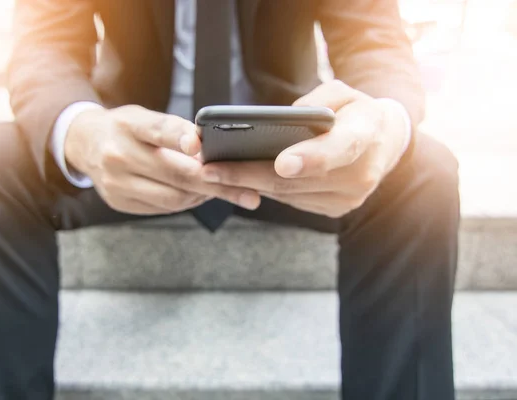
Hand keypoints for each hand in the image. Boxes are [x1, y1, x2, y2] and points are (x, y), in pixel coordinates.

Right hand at [65, 105, 260, 214]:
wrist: (85, 144)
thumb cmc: (127, 129)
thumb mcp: (145, 118)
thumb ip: (174, 131)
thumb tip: (211, 152)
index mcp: (128, 126)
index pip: (157, 130)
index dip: (179, 136)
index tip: (199, 144)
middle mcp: (118, 155)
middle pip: (175, 174)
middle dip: (216, 184)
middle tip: (247, 192)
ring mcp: (116, 183)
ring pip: (172, 198)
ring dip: (203, 196)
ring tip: (224, 191)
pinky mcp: (118, 203)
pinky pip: (163, 208)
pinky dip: (186, 203)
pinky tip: (198, 196)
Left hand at [199, 80, 409, 217]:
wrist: (383, 144)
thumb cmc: (355, 112)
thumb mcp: (344, 93)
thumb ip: (318, 100)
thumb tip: (282, 121)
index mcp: (365, 136)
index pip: (338, 149)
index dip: (310, 158)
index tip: (281, 163)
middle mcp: (359, 174)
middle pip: (296, 180)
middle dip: (248, 175)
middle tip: (211, 170)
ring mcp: (347, 198)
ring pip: (288, 195)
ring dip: (248, 185)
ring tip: (213, 173)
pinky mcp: (334, 210)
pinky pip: (292, 201)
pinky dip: (265, 189)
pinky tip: (238, 179)